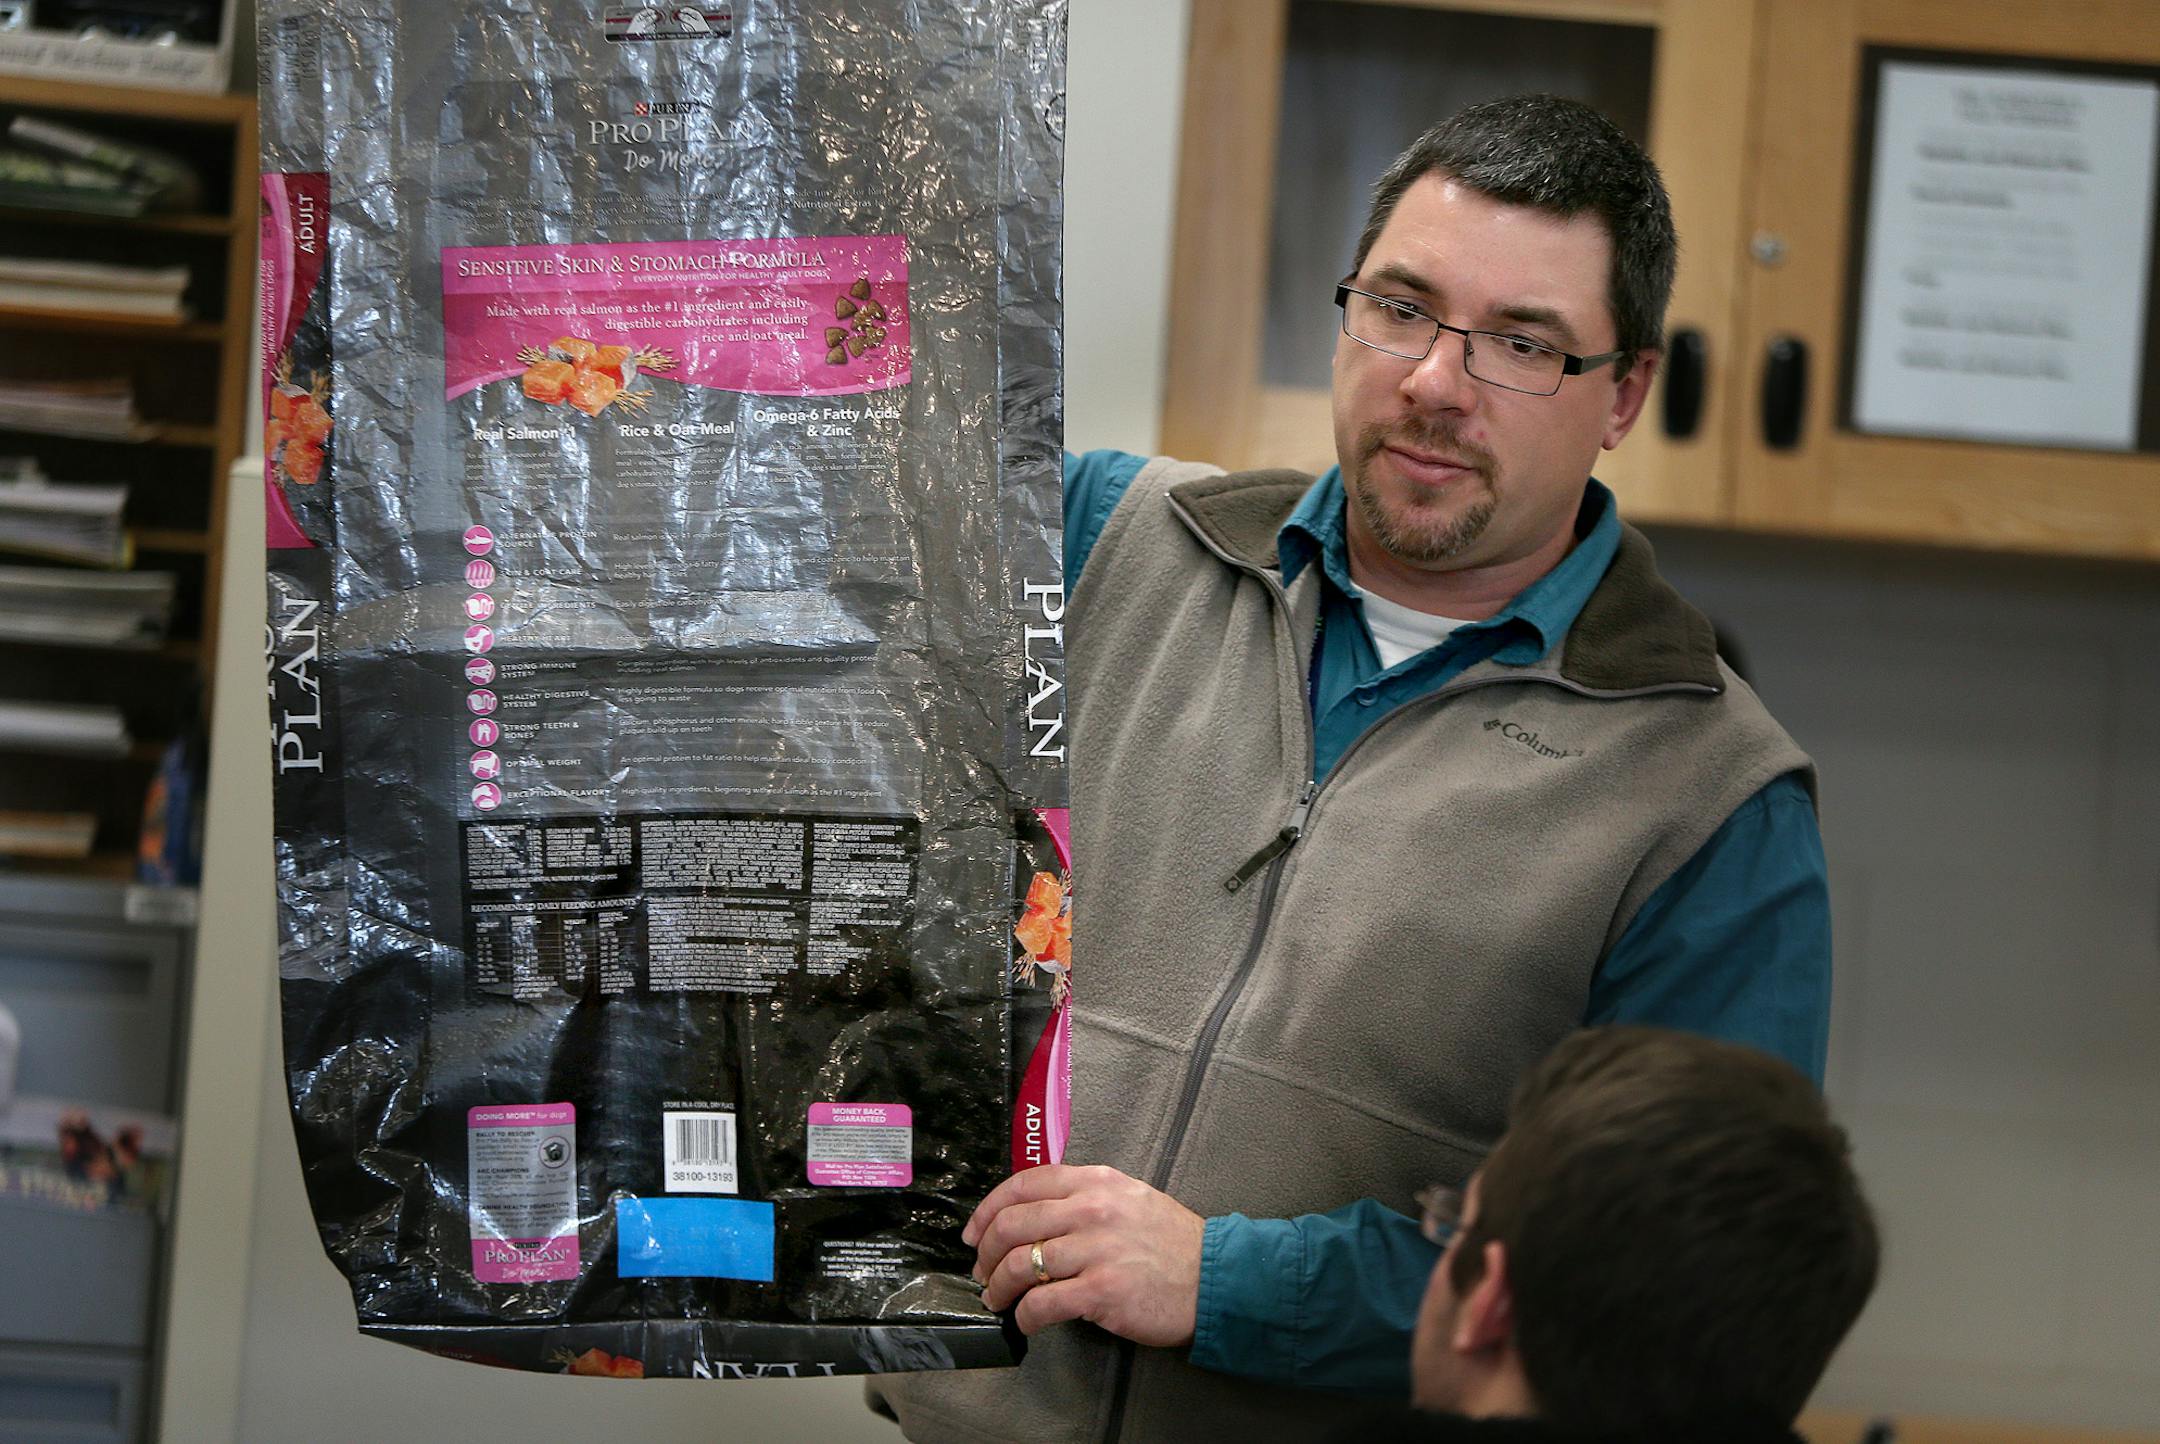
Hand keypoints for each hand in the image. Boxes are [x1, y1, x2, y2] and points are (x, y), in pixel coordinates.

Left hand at [962, 1164, 1204, 1345]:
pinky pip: (1041, 1303)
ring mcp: (1096, 1250)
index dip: (988, 1209)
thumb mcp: (1130, 1198)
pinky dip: (1024, 1316)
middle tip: (982, 1270)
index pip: (1024, 1184)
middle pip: (1013, 1225)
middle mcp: (1092, 1209)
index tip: (975, 1231)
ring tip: (997, 1298)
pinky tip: (1026, 1321)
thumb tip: (1034, 1216)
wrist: (1215, 1277)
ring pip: (1020, 1264)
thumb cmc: (1173, 1242)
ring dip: (998, 1286)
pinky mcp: (1101, 1290)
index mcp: (1096, 1182)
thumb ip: (1085, 1198)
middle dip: (986, 1252)